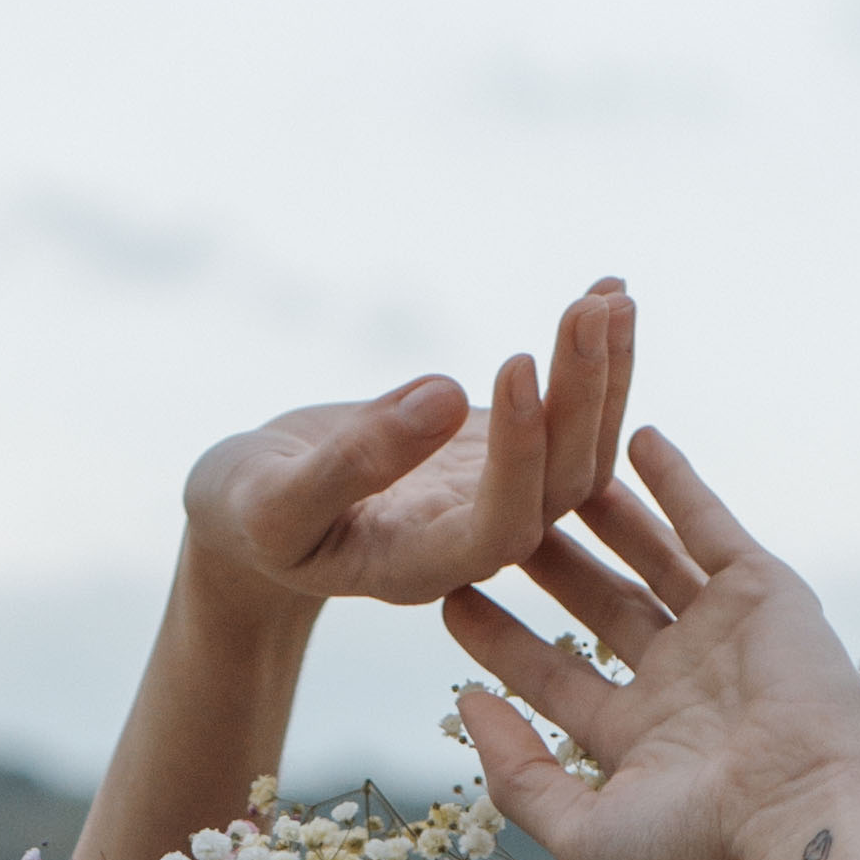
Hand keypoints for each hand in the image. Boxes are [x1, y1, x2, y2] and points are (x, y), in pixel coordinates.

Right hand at [177, 280, 640, 621]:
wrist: (256, 511)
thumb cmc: (249, 512)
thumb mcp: (275, 500)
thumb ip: (352, 464)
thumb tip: (447, 395)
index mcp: (426, 569)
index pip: (501, 524)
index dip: (519, 452)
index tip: (514, 361)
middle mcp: (479, 544)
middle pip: (562, 485)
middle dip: (580, 396)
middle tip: (587, 308)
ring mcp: (499, 501)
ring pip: (581, 452)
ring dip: (603, 374)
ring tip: (610, 294)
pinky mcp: (503, 457)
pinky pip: (566, 416)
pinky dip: (592, 361)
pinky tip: (608, 290)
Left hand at [441, 432, 859, 859]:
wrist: (803, 818)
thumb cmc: (695, 844)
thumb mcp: (582, 833)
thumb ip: (518, 778)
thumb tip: (466, 708)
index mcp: (638, 744)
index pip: (555, 679)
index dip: (502, 642)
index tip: (450, 598)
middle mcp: (680, 685)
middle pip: (597, 608)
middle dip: (547, 564)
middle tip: (495, 514)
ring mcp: (723, 635)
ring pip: (649, 559)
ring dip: (604, 514)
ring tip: (552, 466)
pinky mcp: (764, 592)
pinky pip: (710, 525)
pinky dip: (677, 481)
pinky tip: (636, 437)